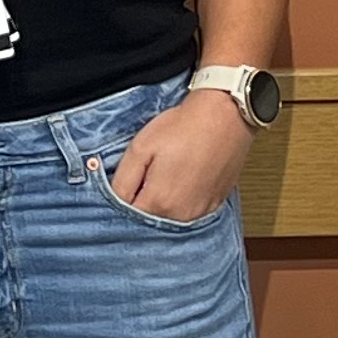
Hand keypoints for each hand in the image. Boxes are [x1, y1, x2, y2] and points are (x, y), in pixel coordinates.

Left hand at [96, 90, 255, 223]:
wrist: (225, 116)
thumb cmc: (184, 127)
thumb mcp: (140, 148)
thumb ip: (122, 181)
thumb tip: (111, 201)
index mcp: (158, 203)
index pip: (126, 218)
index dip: (121, 200)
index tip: (126, 184)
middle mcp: (181, 215)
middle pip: (148, 222)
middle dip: (140, 203)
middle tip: (146, 175)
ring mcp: (200, 213)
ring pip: (168, 219)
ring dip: (161, 204)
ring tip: (167, 175)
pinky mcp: (214, 206)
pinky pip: (189, 213)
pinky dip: (181, 202)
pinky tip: (182, 181)